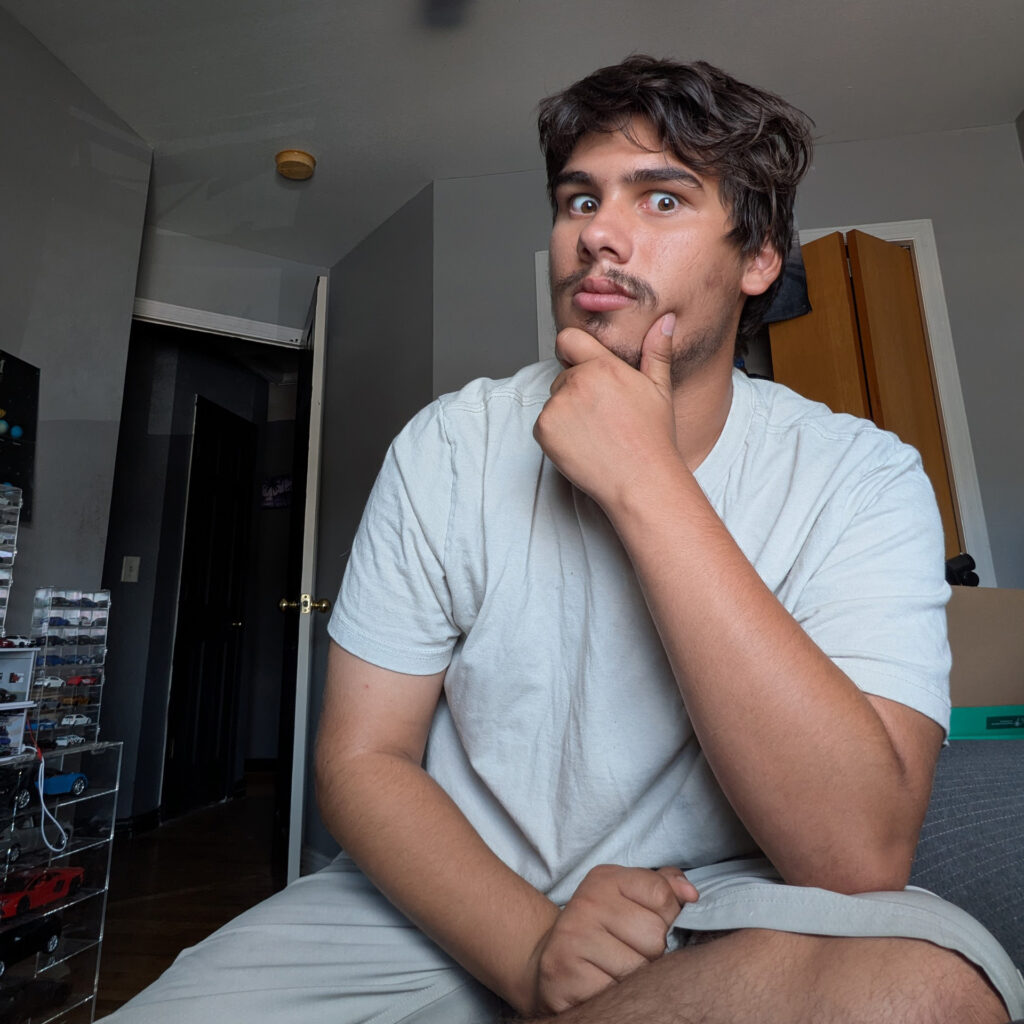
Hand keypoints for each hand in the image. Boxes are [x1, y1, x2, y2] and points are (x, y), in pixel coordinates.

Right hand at [525, 864, 697, 1013]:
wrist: (553, 964)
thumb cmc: (602, 930)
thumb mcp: (628, 897)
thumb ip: (662, 887)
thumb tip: (690, 893)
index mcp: (605, 879)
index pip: (662, 895)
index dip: (666, 917)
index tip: (645, 923)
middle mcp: (586, 903)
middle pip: (655, 935)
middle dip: (651, 952)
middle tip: (628, 951)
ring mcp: (573, 937)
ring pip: (639, 968)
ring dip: (636, 978)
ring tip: (616, 969)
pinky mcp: (565, 974)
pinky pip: (617, 993)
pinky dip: (617, 996)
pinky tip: (603, 984)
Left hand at [533, 314, 679, 512]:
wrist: (640, 481)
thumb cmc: (652, 439)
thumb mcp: (660, 390)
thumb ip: (656, 352)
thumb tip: (666, 320)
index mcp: (604, 366)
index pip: (568, 339)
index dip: (570, 351)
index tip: (577, 366)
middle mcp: (578, 381)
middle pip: (562, 377)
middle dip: (576, 392)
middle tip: (602, 418)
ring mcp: (558, 406)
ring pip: (554, 402)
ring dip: (567, 415)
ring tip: (596, 435)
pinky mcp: (544, 430)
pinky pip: (543, 425)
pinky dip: (557, 436)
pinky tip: (583, 446)